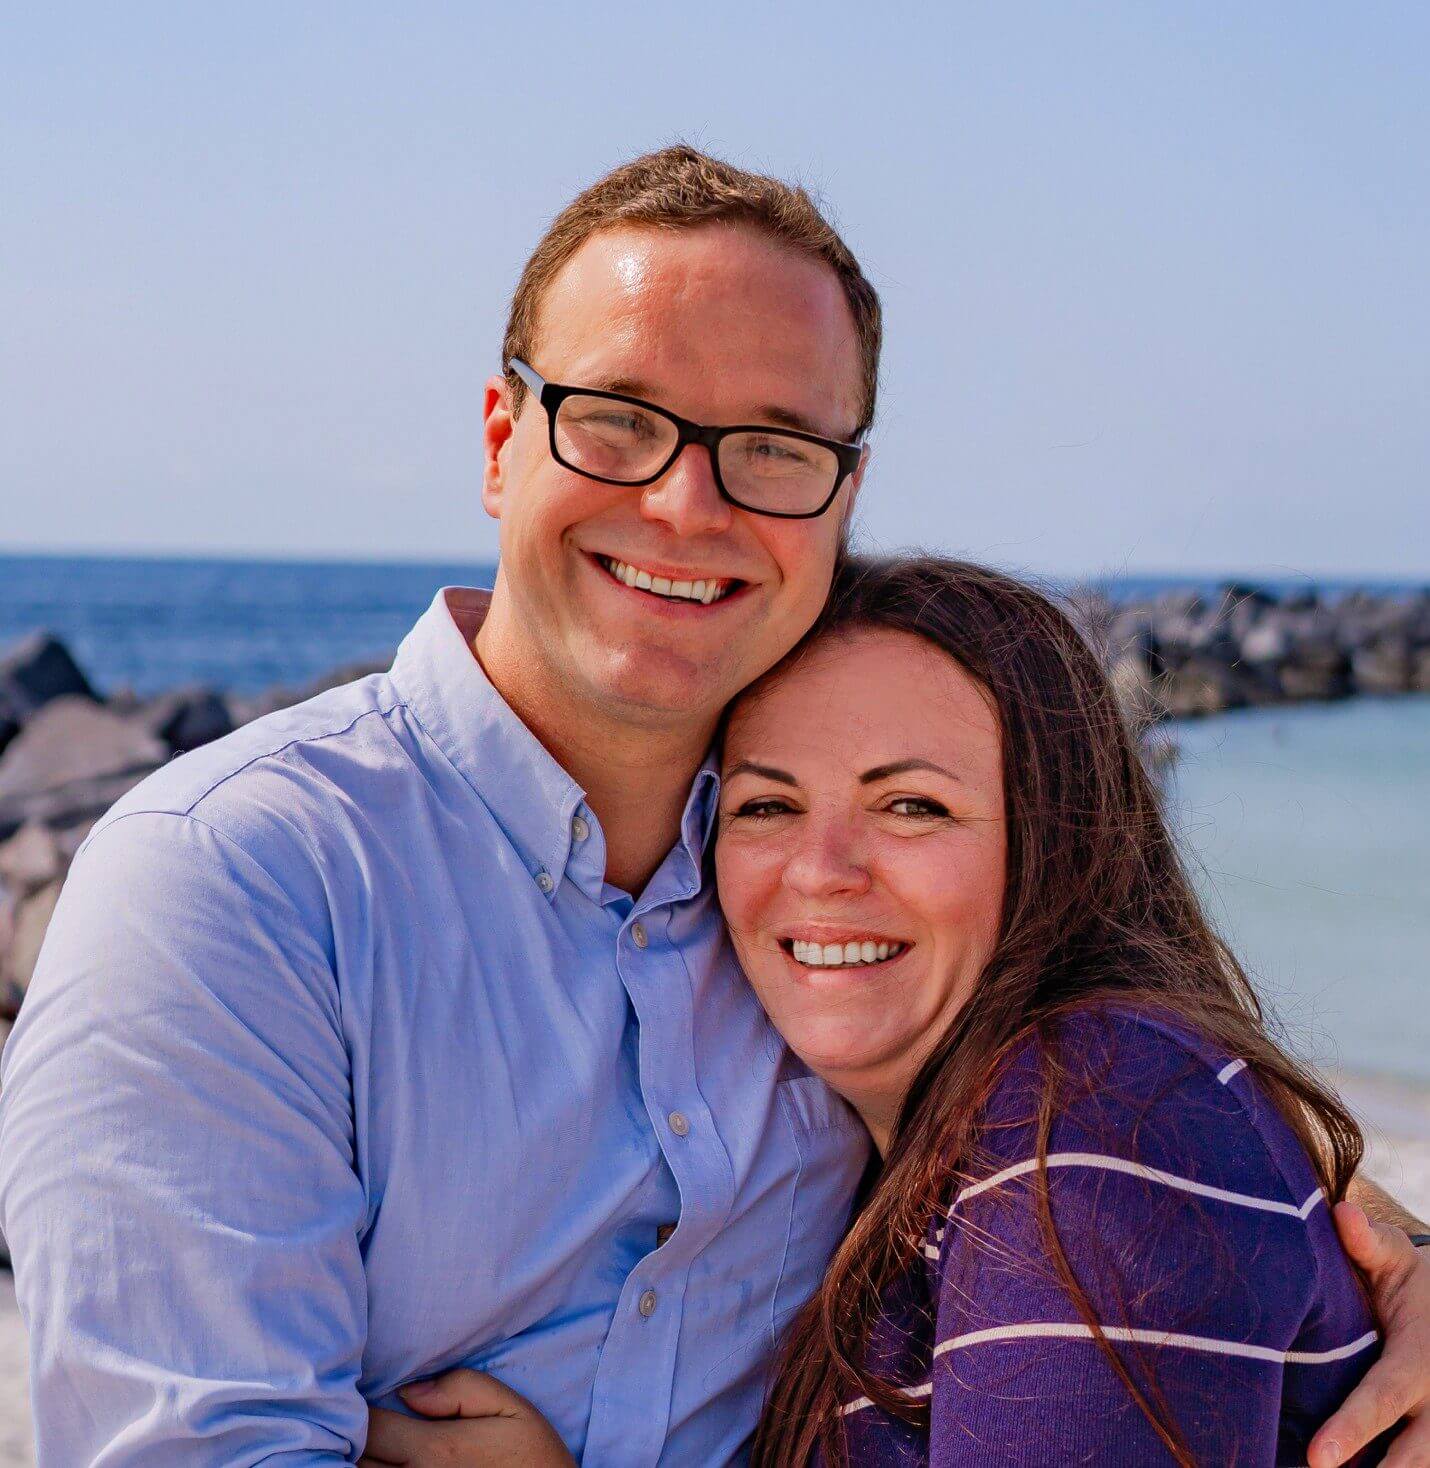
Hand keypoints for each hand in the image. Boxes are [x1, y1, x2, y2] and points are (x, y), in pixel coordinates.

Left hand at [360, 1369, 576, 1466]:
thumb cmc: (532, 1456)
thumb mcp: (511, 1407)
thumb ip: (461, 1389)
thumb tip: (408, 1391)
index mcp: (436, 1450)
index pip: (371, 1427)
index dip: (357, 1408)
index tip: (357, 1393)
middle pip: (357, 1459)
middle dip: (351, 1436)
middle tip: (351, 1417)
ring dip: (357, 1461)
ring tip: (359, 1443)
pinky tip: (376, 1464)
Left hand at [1308, 1202, 1429, 1467]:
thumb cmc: (1411, 1281)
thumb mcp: (1394, 1258)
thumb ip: (1367, 1243)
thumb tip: (1343, 1213)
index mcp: (1420, 1358)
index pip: (1382, 1399)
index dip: (1352, 1428)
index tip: (1316, 1457)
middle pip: (1412, 1453)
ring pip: (1422, 1463)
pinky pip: (1421, 1458)